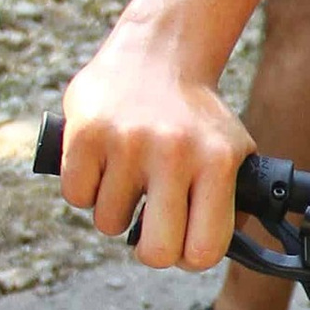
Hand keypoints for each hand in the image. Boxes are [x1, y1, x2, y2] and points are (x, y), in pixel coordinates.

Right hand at [58, 21, 248, 270]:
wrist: (158, 51)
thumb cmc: (195, 116)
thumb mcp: (232, 151)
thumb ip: (232, 202)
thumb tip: (216, 254)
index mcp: (217, 161)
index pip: (204, 250)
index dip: (189, 257)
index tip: (183, 244)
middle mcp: (174, 152)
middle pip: (156, 252)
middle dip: (151, 249)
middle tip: (150, 226)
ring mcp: (127, 142)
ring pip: (108, 223)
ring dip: (116, 210)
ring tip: (129, 179)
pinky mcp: (86, 134)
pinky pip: (77, 196)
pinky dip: (87, 188)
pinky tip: (104, 165)